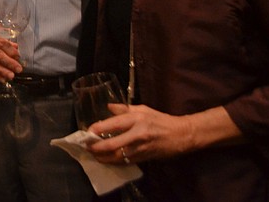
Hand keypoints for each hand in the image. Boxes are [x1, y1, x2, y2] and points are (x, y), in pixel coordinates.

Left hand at [86, 104, 240, 164]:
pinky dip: (114, 162)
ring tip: (93, 154)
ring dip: (103, 157)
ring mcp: (141, 148)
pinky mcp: (144, 158)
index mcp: (136, 119)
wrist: (181, 135)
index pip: (112, 124)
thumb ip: (124, 108)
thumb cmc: (160, 120)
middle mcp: (137, 134)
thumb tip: (108, 107)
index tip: (88, 131)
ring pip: (117, 156)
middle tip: (87, 146)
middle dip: (96, 147)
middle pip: (112, 144)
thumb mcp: (143, 109)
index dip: (97, 129)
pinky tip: (106, 159)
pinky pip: (125, 162)